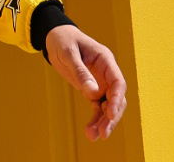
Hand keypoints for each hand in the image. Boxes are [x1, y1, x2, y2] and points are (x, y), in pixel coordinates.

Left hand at [45, 25, 126, 140]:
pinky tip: (89, 131)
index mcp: (106, 61)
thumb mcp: (69, 53)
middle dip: (112, 117)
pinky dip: (95, 120)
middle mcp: (107, 74)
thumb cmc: (64, 41)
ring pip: (108, 107)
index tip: (111, 113)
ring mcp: (101, 83)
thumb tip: (92, 92)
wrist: (55, 39)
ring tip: (92, 136)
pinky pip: (97, 108)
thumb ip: (81, 71)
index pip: (118, 82)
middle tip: (103, 133)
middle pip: (116, 99)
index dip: (117, 99)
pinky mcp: (92, 91)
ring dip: (103, 122)